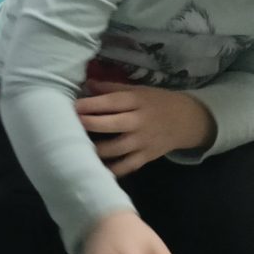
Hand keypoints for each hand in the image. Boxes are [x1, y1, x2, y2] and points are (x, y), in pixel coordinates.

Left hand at [74, 82, 216, 177]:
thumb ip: (112, 89)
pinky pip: (126, 166)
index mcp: (137, 101)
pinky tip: (94, 168)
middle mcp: (140, 121)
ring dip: (94, 150)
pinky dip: (110, 170)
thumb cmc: (156, 102)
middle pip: (111, 125)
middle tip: (67, 126)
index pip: (111, 102)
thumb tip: (87, 84)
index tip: (70, 107)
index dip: (89, 105)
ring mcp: (143, 141)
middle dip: (88, 125)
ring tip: (75, 148)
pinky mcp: (146, 157)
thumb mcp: (138, 91)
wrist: (186, 120)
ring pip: (115, 149)